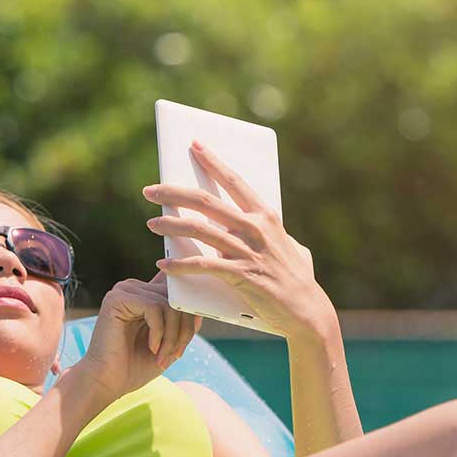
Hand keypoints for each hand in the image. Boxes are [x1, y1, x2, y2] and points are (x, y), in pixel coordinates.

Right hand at [73, 275, 199, 401]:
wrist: (107, 382)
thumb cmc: (135, 365)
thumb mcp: (169, 342)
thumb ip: (184, 323)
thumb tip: (200, 308)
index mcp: (145, 294)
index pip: (178, 288)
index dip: (190, 309)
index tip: (187, 338)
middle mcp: (135, 288)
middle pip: (177, 297)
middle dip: (184, 328)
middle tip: (177, 354)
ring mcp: (125, 291)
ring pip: (168, 303)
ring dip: (172, 334)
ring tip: (163, 356)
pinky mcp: (117, 299)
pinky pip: (154, 307)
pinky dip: (159, 331)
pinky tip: (152, 348)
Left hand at [143, 141, 335, 340]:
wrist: (306, 311)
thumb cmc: (296, 279)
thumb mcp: (287, 245)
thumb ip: (266, 233)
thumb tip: (246, 227)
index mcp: (266, 215)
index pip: (234, 181)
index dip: (212, 161)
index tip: (194, 146)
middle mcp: (256, 228)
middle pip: (207, 202)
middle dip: (174, 193)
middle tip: (151, 190)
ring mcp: (248, 251)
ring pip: (200, 230)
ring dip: (171, 226)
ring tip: (152, 224)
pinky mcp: (241, 275)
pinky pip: (203, 265)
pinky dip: (180, 264)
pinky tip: (163, 264)